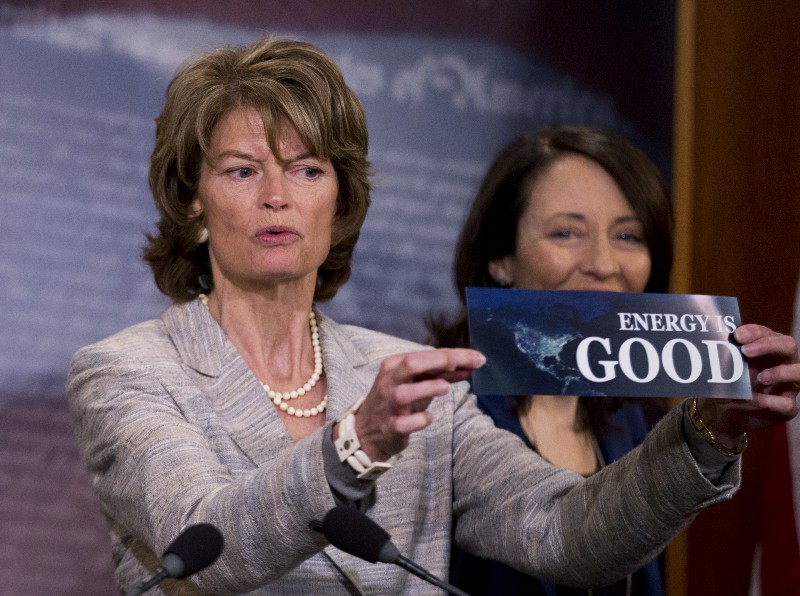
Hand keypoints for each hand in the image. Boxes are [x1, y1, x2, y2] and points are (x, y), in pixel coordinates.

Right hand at [333, 348, 485, 460]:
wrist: (367, 432)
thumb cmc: (397, 402)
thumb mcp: (416, 383)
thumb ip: (441, 374)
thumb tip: (470, 366)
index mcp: (395, 366)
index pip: (425, 354)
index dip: (454, 355)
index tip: (478, 358)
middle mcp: (390, 382)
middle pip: (412, 364)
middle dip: (439, 361)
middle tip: (464, 365)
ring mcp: (389, 405)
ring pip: (405, 393)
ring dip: (427, 388)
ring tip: (445, 387)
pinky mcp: (391, 427)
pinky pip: (405, 423)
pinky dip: (420, 419)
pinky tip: (428, 418)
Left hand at [697, 324, 799, 446]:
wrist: (723, 413)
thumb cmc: (727, 384)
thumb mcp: (723, 369)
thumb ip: (724, 356)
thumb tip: (712, 341)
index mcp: (766, 350)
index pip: (767, 333)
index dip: (755, 332)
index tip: (737, 335)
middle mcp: (782, 364)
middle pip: (789, 346)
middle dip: (768, 345)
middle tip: (746, 351)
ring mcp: (788, 386)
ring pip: (799, 372)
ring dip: (781, 372)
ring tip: (761, 377)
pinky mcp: (786, 408)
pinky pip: (788, 404)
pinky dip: (772, 402)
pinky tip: (756, 400)